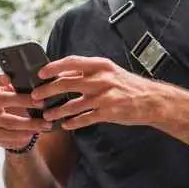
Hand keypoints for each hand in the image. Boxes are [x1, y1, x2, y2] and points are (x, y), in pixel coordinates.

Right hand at [0, 73, 51, 149]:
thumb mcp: (23, 92)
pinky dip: (21, 135)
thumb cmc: (22, 103)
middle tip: (41, 103)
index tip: (8, 79)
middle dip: (22, 101)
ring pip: (6, 120)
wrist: (18, 127)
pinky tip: (33, 133)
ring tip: (45, 124)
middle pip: (0, 99)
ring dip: (28, 123)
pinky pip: (4, 135)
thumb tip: (45, 80)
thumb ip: (27, 85)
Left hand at [32, 56, 158, 129]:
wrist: (152, 100)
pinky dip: (73, 123)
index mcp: (101, 65)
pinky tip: (66, 125)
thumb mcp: (110, 72)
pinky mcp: (108, 112)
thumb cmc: (129, 86)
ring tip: (47, 115)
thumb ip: (89, 72)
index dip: (53, 67)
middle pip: (66, 83)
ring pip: (72, 104)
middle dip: (47, 91)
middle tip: (36, 97)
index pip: (71, 62)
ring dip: (57, 111)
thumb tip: (63, 74)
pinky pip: (84, 118)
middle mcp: (101, 78)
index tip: (40, 73)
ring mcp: (104, 96)